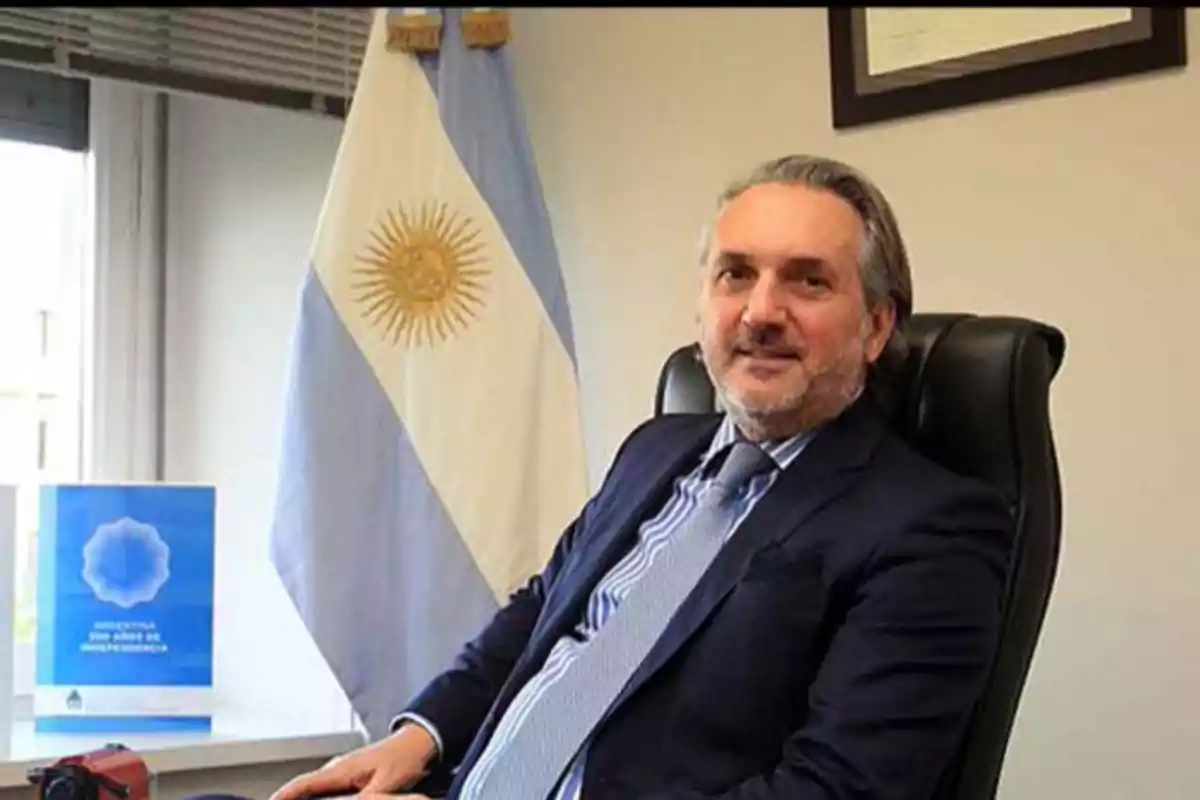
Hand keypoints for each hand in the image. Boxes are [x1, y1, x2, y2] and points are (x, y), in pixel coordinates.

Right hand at [268, 724, 438, 799]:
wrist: (419, 742)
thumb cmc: (405, 758)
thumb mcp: (385, 784)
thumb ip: (365, 799)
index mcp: (341, 769)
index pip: (302, 785)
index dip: (282, 796)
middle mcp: (338, 768)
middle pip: (303, 788)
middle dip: (287, 799)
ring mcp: (343, 771)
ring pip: (313, 789)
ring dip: (301, 799)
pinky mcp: (351, 775)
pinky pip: (325, 789)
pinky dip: (315, 798)